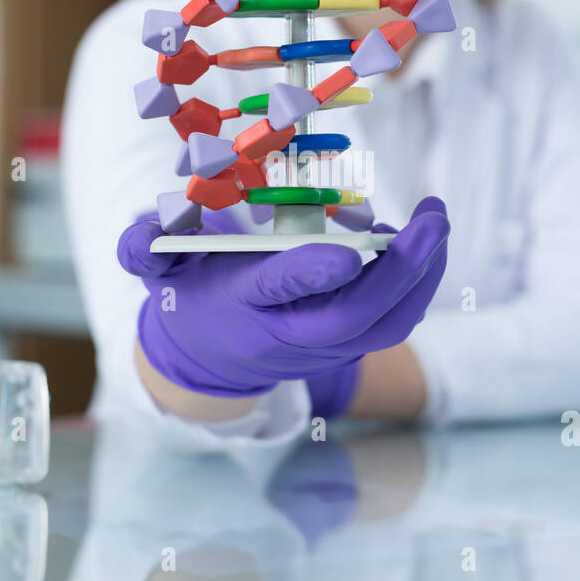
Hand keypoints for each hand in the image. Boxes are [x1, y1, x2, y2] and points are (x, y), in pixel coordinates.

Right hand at [117, 197, 449, 398]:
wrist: (211, 360)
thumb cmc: (190, 294)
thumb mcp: (160, 267)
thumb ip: (146, 247)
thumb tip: (142, 229)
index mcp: (242, 306)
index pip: (276, 292)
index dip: (309, 275)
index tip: (346, 252)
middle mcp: (288, 332)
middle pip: (352, 316)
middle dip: (400, 272)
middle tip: (432, 220)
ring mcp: (323, 345)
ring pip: (384, 324)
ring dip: (421, 277)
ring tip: (438, 223)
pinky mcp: (348, 344)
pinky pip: (393, 321)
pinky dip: (418, 284)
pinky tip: (426, 241)